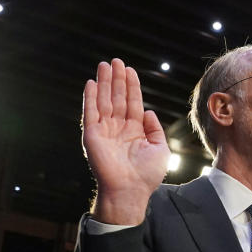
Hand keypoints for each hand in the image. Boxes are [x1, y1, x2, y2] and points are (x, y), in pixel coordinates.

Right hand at [81, 59, 168, 225]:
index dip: (131, 86)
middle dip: (117, 79)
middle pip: (117, 98)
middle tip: (116, 61)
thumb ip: (156, 129)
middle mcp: (118, 128)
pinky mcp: (92, 135)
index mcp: (134, 131)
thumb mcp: (160, 149)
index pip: (132, 103)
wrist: (130, 190)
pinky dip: (90, 97)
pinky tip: (92, 83)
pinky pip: (90, 112)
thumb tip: (149, 112)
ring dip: (104, 82)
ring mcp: (104, 130)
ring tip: (104, 65)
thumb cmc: (147, 175)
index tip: (130, 70)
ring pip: (104, 100)